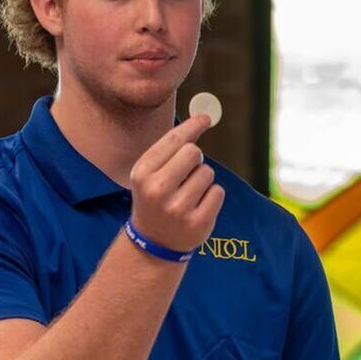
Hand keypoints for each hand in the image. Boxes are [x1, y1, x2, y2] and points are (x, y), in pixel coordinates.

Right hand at [128, 113, 224, 252]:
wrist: (153, 241)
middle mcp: (158, 190)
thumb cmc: (155, 197)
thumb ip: (171, 147)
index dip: (193, 126)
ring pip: (207, 173)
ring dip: (203, 180)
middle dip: (195, 159)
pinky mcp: (198, 222)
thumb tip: (203, 118)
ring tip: (188, 194)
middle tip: (186, 173)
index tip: (206, 118)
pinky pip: (218, 192)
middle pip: (194, 152)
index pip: (175, 140)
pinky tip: (197, 206)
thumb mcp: (150, 172)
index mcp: (143, 172)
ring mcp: (178, 208)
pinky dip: (212, 196)